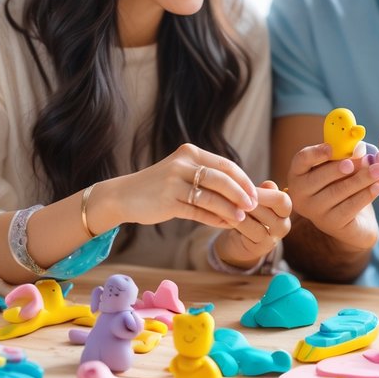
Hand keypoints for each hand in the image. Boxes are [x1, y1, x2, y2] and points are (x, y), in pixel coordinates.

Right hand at [103, 143, 256, 231]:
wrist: (124, 195)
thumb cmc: (159, 185)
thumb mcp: (182, 172)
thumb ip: (206, 176)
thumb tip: (241, 190)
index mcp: (190, 153)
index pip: (225, 164)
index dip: (243, 179)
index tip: (254, 192)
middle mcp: (182, 164)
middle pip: (221, 178)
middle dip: (240, 193)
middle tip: (253, 205)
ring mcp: (174, 182)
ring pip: (211, 197)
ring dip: (229, 209)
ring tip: (241, 218)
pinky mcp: (167, 201)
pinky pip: (197, 211)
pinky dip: (214, 219)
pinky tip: (224, 224)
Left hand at [215, 180, 292, 266]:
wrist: (240, 242)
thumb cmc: (249, 215)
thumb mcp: (257, 201)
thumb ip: (263, 192)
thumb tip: (269, 183)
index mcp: (285, 211)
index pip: (282, 199)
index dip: (264, 193)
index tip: (245, 189)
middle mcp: (284, 226)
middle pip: (269, 211)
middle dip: (250, 201)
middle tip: (232, 194)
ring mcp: (272, 240)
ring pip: (258, 221)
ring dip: (241, 210)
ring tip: (225, 202)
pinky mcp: (259, 249)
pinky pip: (247, 232)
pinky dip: (235, 221)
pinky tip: (224, 214)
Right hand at [285, 141, 378, 251]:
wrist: (353, 221)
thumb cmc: (344, 185)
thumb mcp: (343, 167)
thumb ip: (349, 155)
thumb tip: (360, 147)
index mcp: (299, 174)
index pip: (301, 160)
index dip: (315, 153)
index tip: (332, 148)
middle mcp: (301, 195)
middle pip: (322, 176)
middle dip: (347, 165)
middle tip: (368, 158)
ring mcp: (315, 212)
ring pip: (339, 191)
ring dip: (363, 178)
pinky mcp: (332, 224)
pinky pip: (351, 206)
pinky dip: (367, 194)